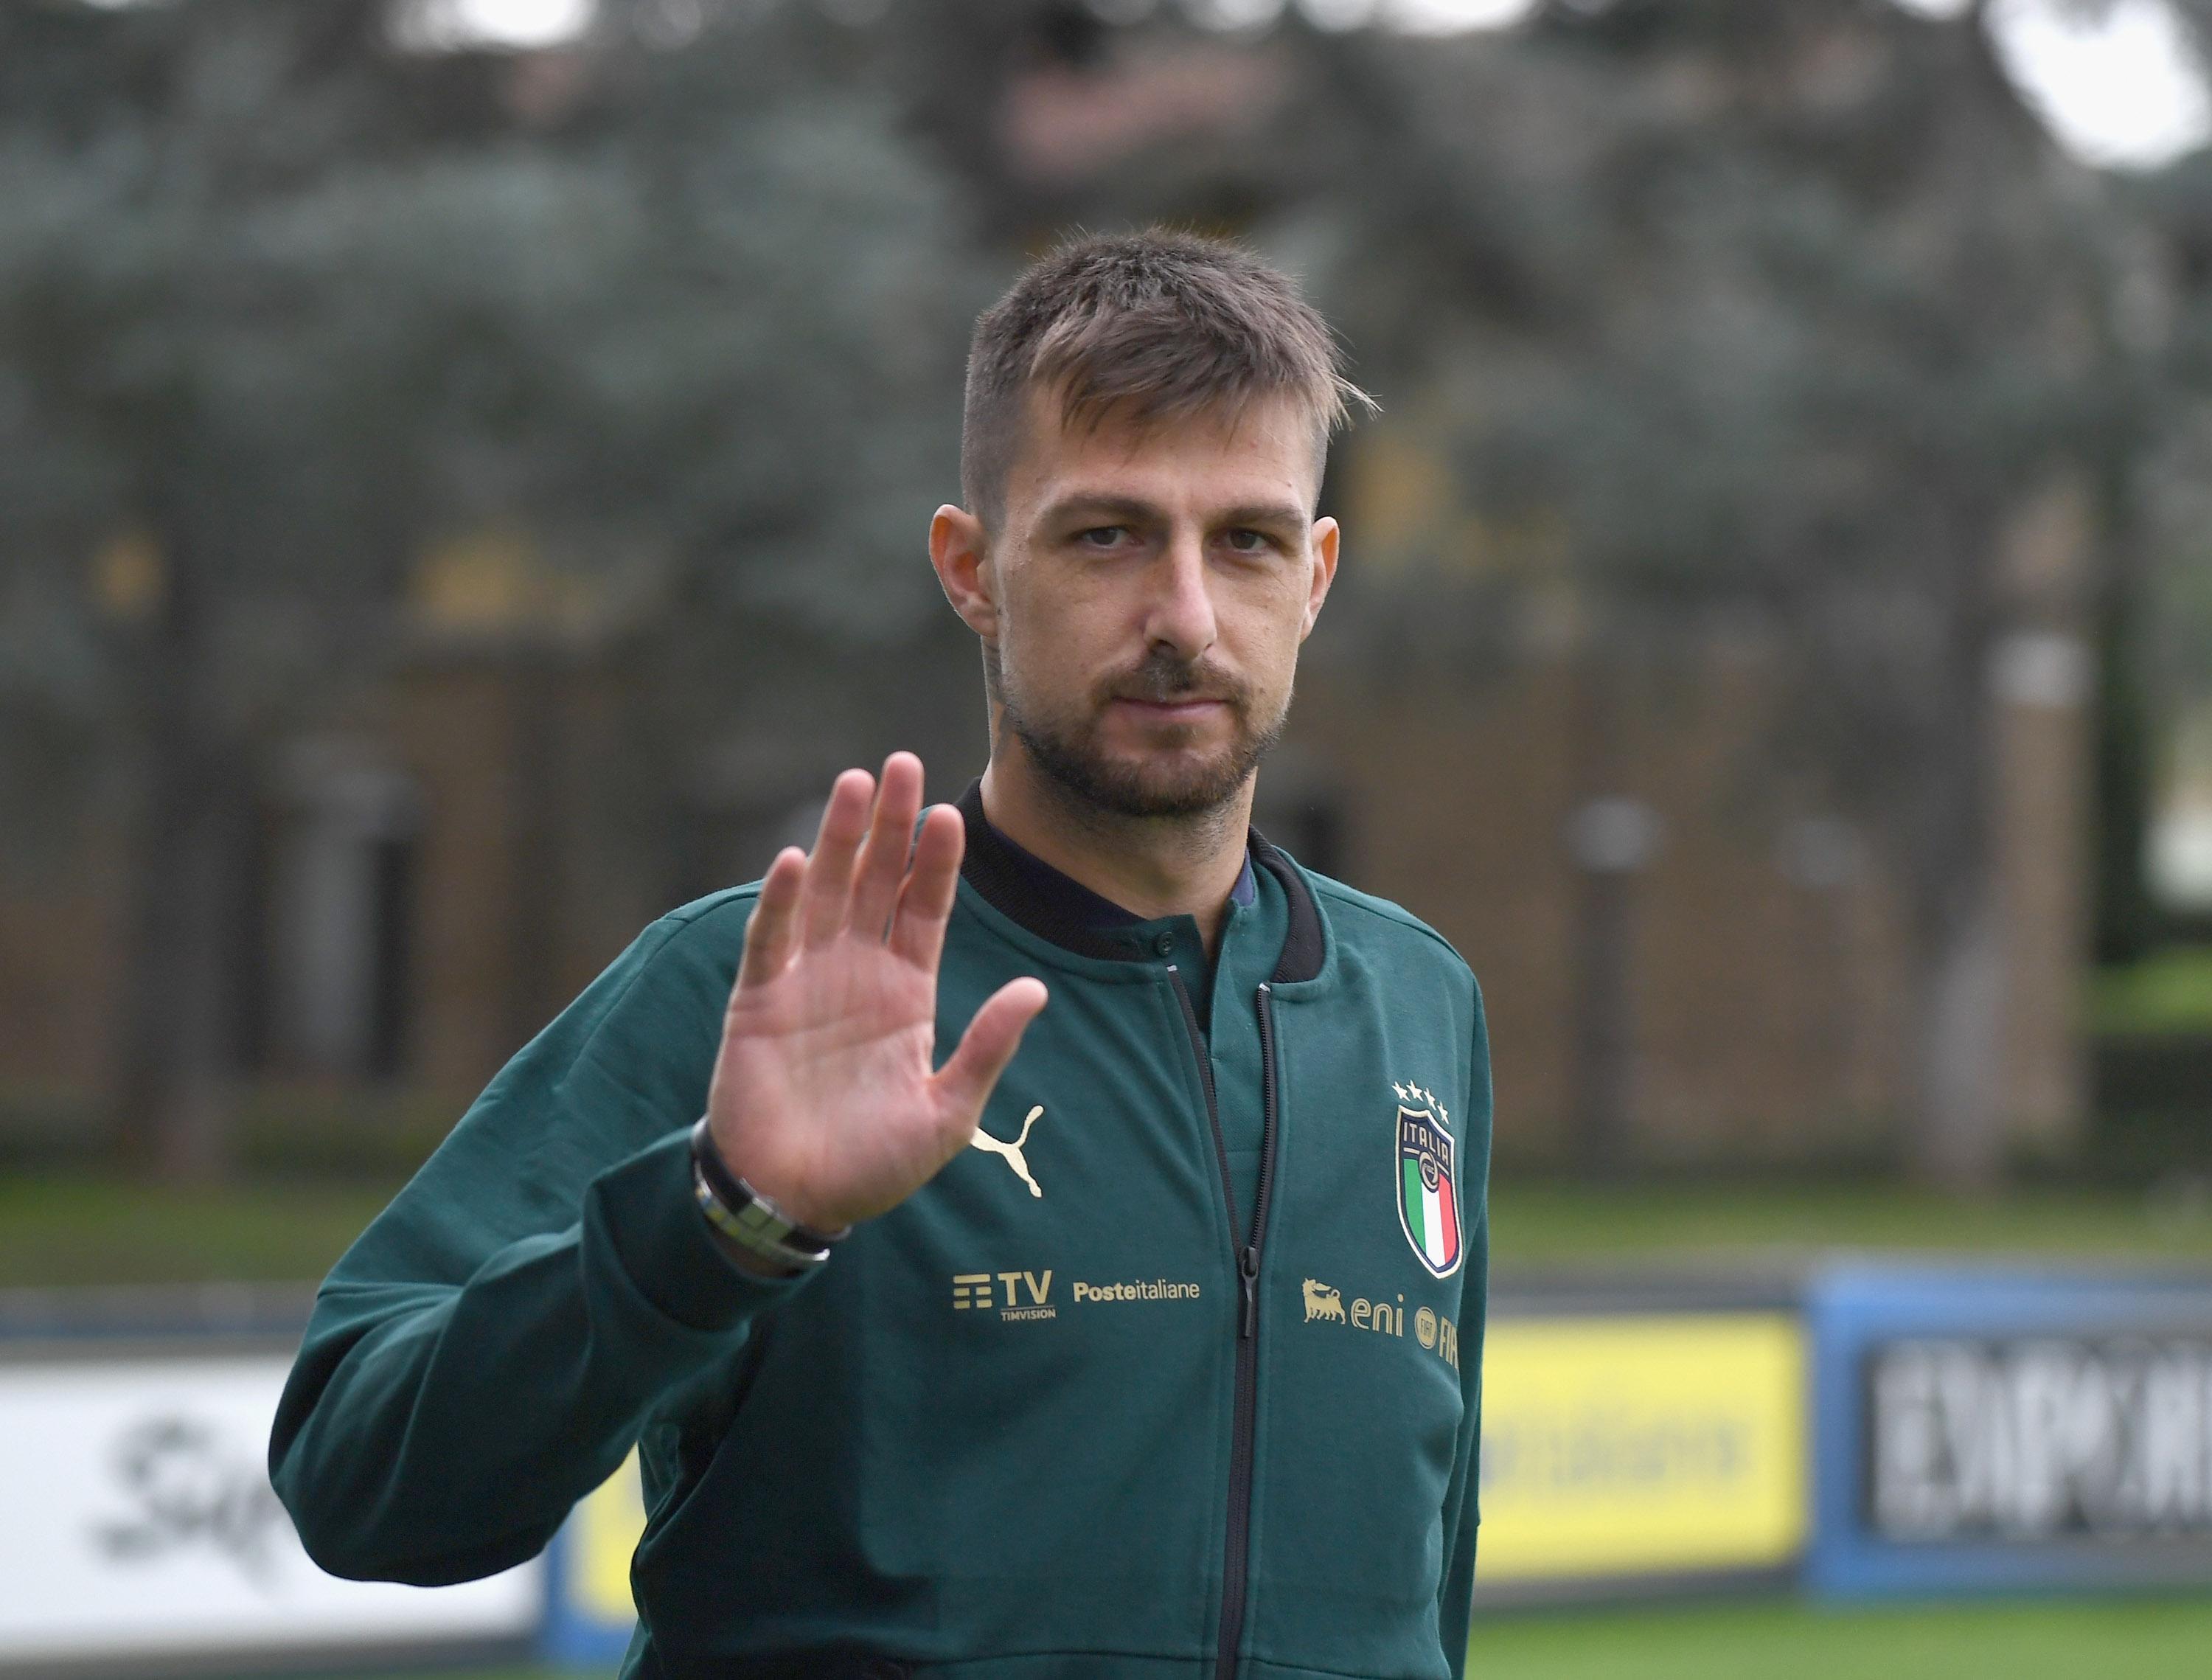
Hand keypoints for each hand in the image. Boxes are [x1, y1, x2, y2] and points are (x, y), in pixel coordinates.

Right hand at [703, 752, 1047, 1232]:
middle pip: (876, 882)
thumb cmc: (874, 1165)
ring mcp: (806, 981)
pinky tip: (797, 860)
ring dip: (838, 839)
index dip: (936, 863)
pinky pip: (771, 940)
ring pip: (826, 893)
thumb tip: (1037, 988)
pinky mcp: (757, 1001)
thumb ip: (987, 1048)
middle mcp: (857, 973)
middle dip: (889, 825)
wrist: (796, 1201)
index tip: (951, 814)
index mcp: (907, 992)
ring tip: (855, 784)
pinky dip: (782, 901)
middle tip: (901, 765)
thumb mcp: (948, 1113)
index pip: (925, 909)